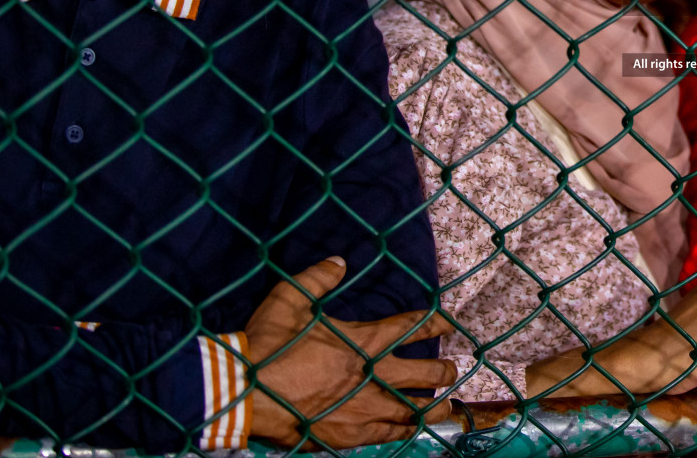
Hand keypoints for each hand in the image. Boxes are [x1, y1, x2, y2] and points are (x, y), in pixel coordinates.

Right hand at [245, 257, 455, 447]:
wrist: (243, 393)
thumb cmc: (267, 344)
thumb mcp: (289, 299)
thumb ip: (318, 278)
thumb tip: (338, 261)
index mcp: (362, 342)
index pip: (410, 328)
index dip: (435, 323)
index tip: (450, 322)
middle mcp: (371, 376)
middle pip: (424, 375)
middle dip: (444, 372)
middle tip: (453, 370)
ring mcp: (361, 409)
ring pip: (412, 411)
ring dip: (433, 408)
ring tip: (446, 407)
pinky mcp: (346, 435)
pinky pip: (385, 435)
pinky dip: (401, 432)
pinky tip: (409, 431)